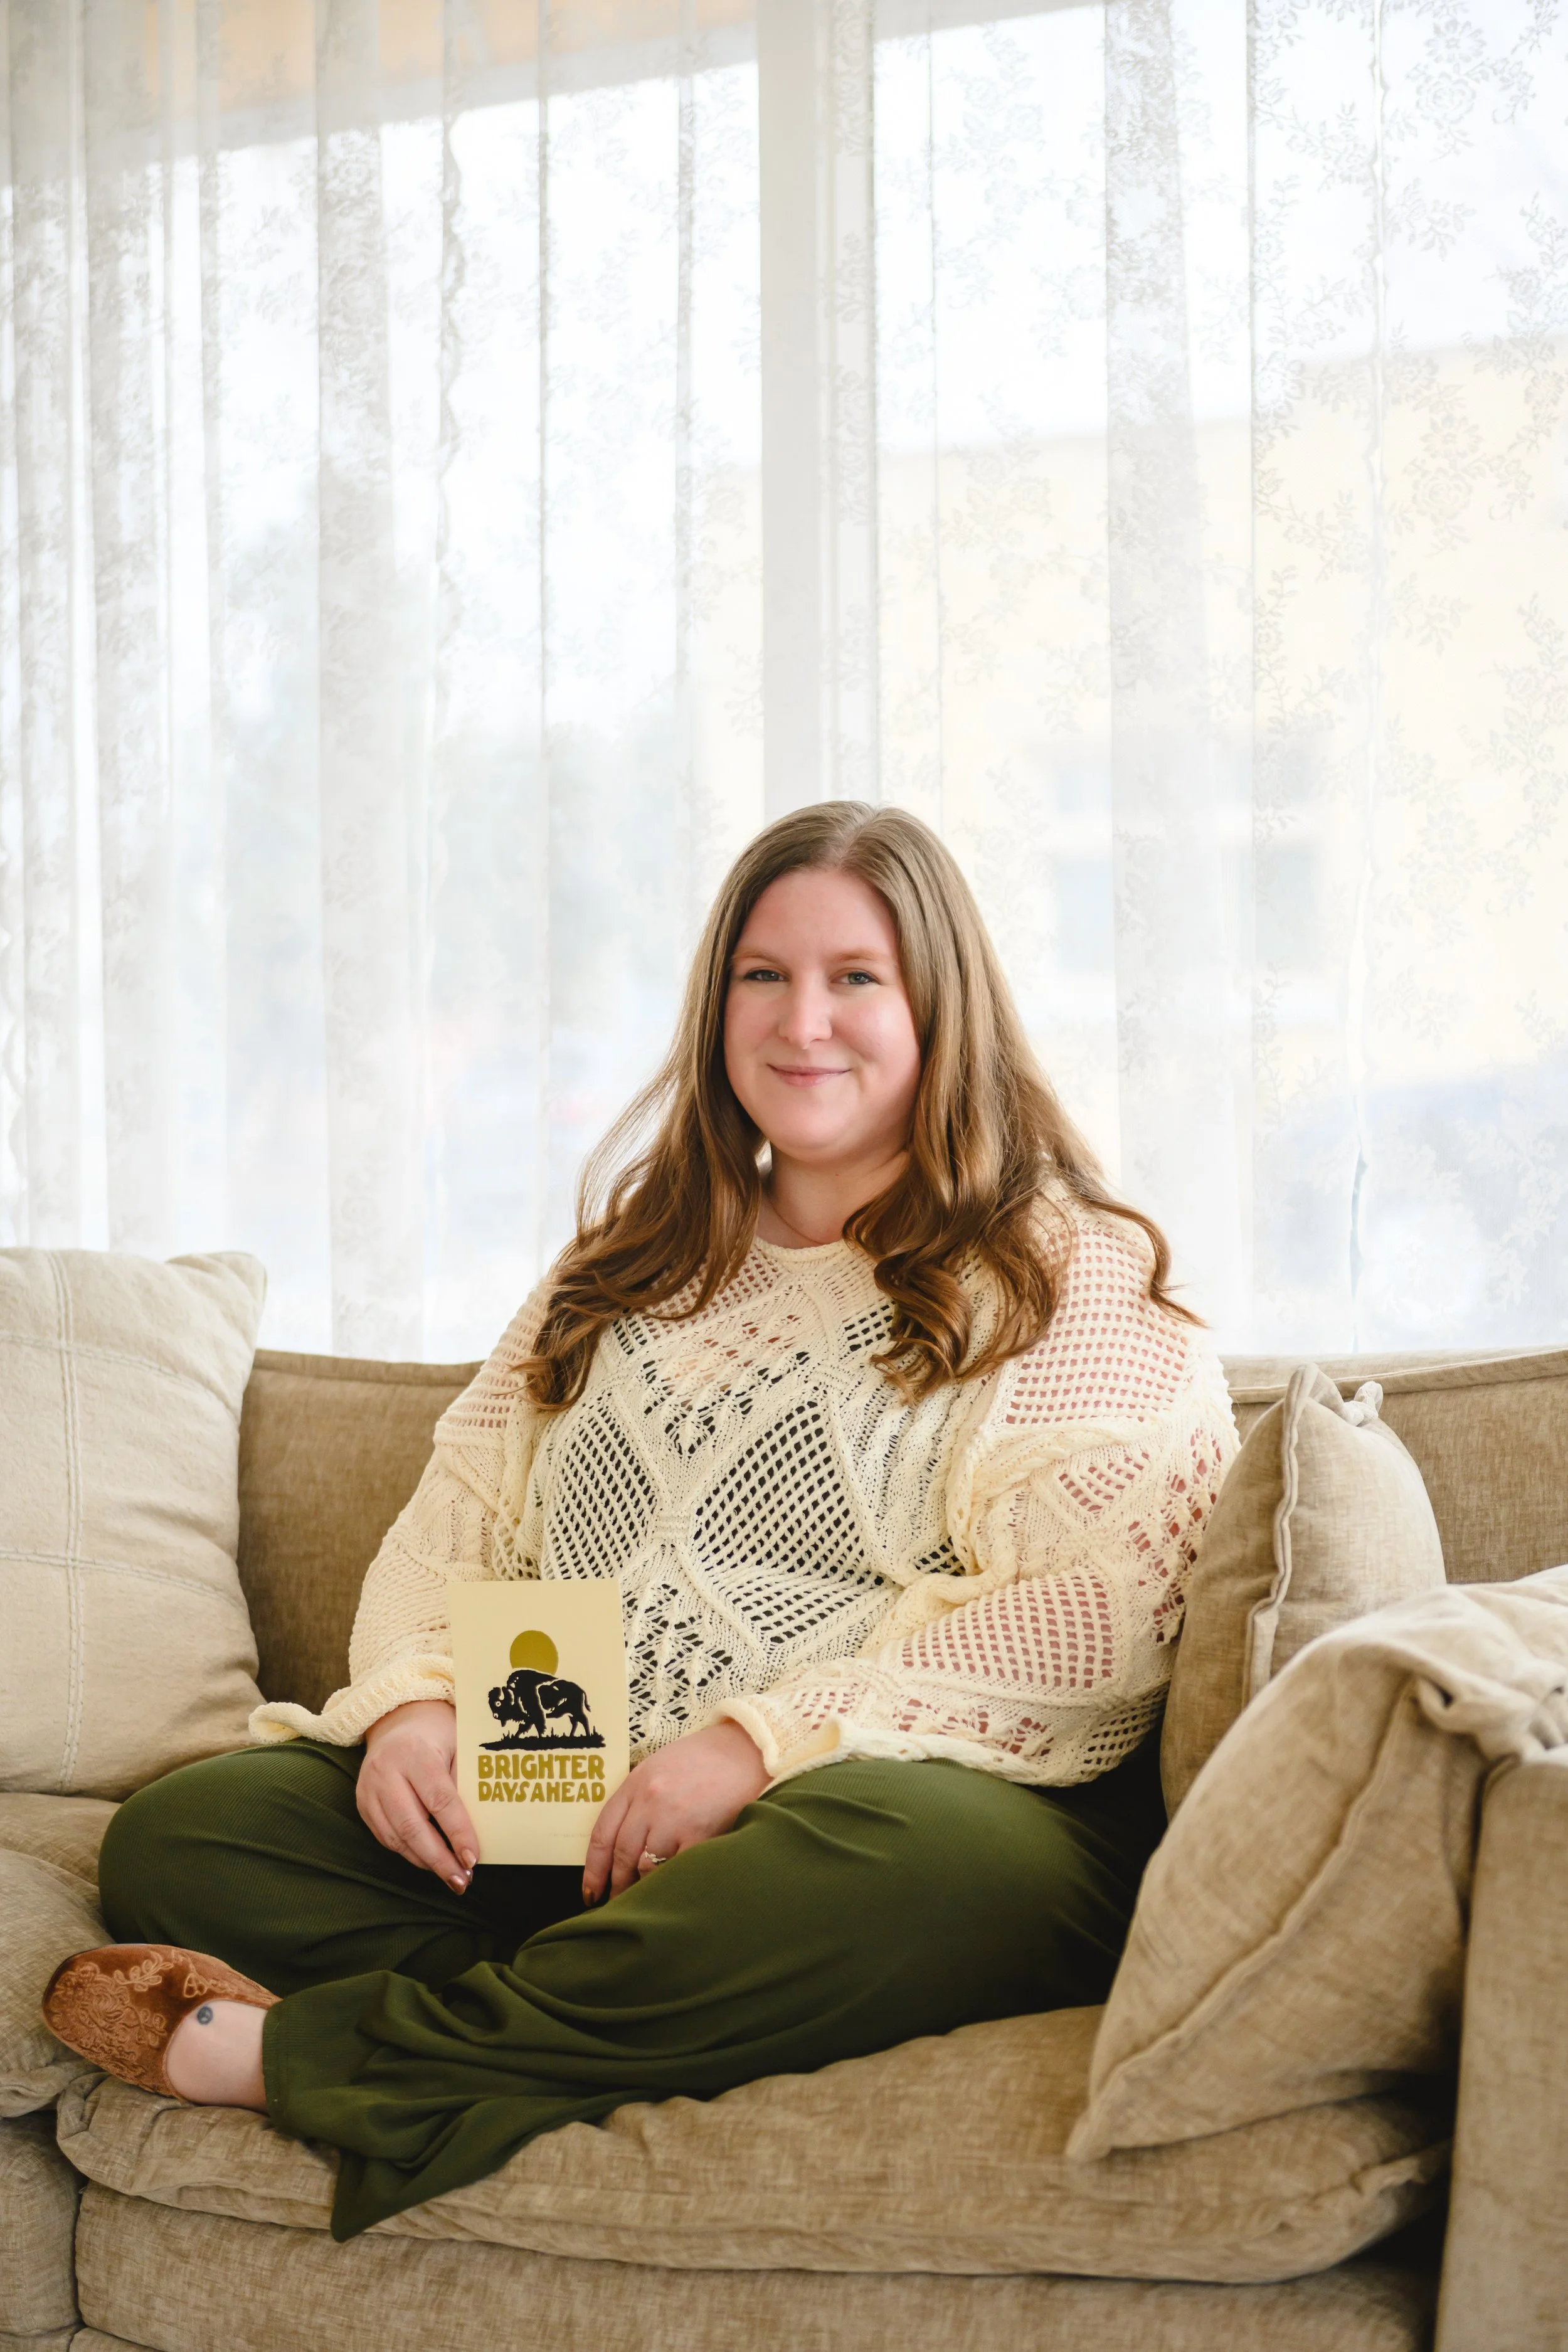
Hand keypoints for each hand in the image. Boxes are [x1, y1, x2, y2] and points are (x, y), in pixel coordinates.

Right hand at [357, 1699, 477, 1892]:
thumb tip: (478, 1829)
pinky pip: (386, 1837)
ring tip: (451, 1876)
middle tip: (462, 1880)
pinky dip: (409, 1853)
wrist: (397, 1720)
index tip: (473, 1858)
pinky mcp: (363, 1803)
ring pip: (396, 1837)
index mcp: (415, 1753)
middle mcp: (386, 1771)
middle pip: (413, 1825)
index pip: (440, 1800)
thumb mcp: (458, 1744)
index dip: (457, 1832)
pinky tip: (429, 1861)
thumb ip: (464, 1781)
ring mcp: (369, 1789)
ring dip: (425, 1862)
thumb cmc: (438, 1733)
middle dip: (439, 1859)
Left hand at [583, 1720, 768, 1903]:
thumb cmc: (703, 1759)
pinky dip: (670, 1884)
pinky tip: (670, 1891)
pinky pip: (676, 1870)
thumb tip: (621, 1842)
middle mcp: (649, 1802)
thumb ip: (637, 1799)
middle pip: (621, 1855)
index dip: (593, 1869)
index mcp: (635, 1784)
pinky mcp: (700, 1834)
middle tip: (616, 1903)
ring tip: (643, 1900)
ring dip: (642, 1889)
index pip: (602, 1834)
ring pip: (646, 1868)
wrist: (746, 1749)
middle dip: (616, 1885)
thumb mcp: (658, 1767)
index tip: (590, 1891)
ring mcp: (674, 1819)